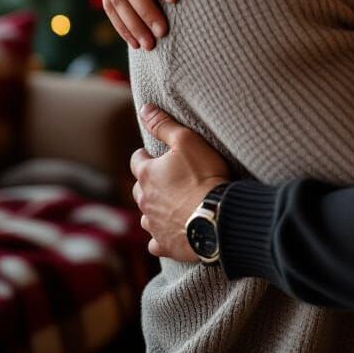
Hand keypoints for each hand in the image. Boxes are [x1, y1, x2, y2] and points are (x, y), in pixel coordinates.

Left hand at [130, 103, 230, 259]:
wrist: (215, 216)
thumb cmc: (203, 175)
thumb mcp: (186, 140)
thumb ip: (164, 125)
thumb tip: (144, 109)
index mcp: (147, 174)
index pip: (137, 160)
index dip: (147, 155)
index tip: (156, 154)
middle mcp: (144, 200)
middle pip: (138, 188)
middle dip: (149, 182)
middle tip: (168, 178)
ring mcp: (153, 224)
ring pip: (145, 215)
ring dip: (154, 208)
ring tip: (171, 204)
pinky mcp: (164, 243)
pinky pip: (155, 241)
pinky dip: (160, 236)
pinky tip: (169, 232)